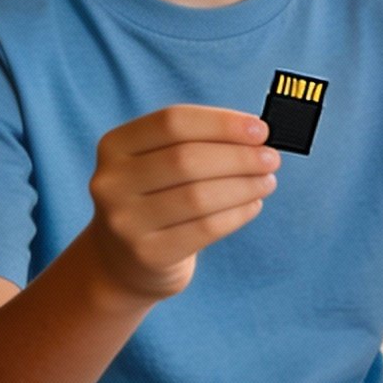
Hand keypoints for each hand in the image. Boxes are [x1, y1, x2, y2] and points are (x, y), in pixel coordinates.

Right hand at [84, 106, 278, 303]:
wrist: (121, 260)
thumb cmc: (155, 197)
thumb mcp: (157, 162)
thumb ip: (197, 142)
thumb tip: (255, 134)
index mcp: (114, 146)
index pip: (173, 122)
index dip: (221, 123)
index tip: (260, 129)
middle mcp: (111, 182)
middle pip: (186, 159)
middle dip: (239, 156)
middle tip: (271, 158)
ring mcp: (125, 222)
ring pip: (199, 196)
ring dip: (244, 186)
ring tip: (267, 181)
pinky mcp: (147, 254)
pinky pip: (205, 229)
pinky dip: (237, 214)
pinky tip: (253, 205)